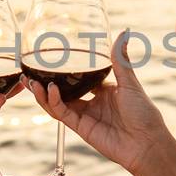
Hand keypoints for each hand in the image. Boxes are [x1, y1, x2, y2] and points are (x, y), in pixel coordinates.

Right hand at [23, 30, 167, 173]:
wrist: (146, 143)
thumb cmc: (144, 113)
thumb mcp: (130, 82)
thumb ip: (120, 60)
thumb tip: (124, 31)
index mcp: (103, 90)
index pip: (79, 77)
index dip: (65, 69)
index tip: (51, 58)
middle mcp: (92, 102)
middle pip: (63, 90)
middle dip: (45, 82)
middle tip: (30, 70)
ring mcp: (84, 115)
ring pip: (56, 102)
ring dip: (42, 93)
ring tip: (29, 80)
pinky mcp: (80, 127)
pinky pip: (62, 113)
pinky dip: (53, 102)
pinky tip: (49, 90)